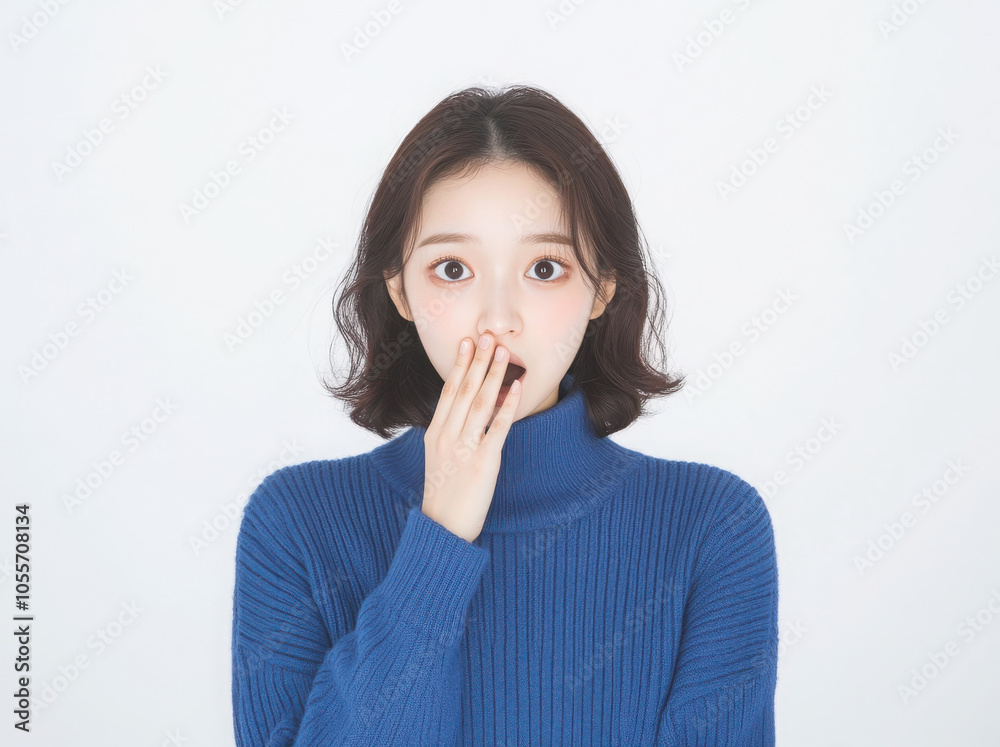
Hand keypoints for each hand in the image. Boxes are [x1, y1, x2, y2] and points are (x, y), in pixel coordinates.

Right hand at [420, 333, 522, 542]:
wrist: (442, 528)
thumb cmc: (443, 495)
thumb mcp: (438, 459)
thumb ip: (447, 434)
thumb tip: (461, 414)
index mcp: (435, 433)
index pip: (448, 390)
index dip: (459, 364)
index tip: (466, 342)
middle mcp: (447, 436)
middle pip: (464, 389)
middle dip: (477, 361)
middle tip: (487, 336)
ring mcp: (464, 448)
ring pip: (481, 403)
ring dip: (494, 375)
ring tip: (503, 353)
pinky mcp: (483, 462)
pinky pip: (497, 428)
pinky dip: (508, 406)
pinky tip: (517, 389)